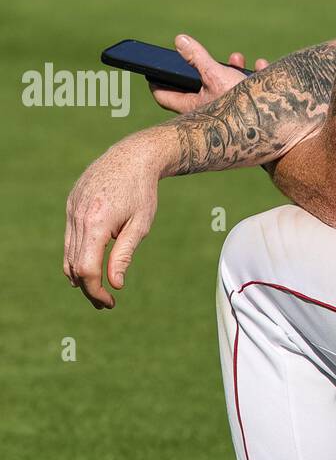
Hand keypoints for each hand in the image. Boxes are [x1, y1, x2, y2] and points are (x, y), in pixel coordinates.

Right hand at [64, 134, 162, 308]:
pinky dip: (77, 254)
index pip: (87, 269)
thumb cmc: (143, 192)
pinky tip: (89, 266)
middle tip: (105, 303)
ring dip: (79, 274)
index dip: (96, 290)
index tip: (110, 302)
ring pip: (68, 252)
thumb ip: (123, 256)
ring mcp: (71, 209)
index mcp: (96, 223)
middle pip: (74, 264)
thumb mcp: (139, 226)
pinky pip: (69, 237)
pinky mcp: (71, 204)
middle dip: (88, 287)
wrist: (133, 156)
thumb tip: (114, 285)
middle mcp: (78, 217)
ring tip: (98, 288)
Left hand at [149, 34, 269, 113]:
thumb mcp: (217, 75)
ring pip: (222, 88)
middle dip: (203, 69)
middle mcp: (208, 112)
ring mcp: (227, 114)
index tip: (150, 73)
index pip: (165, 96)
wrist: (273, 129)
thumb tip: (179, 41)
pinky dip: (251, 78)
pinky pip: (244, 93)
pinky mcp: (247, 112)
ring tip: (237, 58)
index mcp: (194, 106)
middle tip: (201, 59)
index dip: (156, 83)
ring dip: (230, 70)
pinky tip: (260, 65)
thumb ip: (198, 58)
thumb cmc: (240, 106)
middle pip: (196, 89)